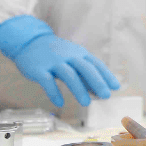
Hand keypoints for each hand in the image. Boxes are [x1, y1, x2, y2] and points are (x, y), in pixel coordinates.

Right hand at [0, 15, 119, 106]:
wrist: (30, 41)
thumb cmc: (56, 54)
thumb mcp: (72, 60)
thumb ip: (84, 75)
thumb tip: (99, 91)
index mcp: (79, 53)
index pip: (96, 64)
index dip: (106, 75)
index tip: (116, 87)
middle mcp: (68, 56)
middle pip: (85, 68)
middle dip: (97, 82)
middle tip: (106, 96)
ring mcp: (53, 62)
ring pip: (69, 75)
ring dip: (78, 89)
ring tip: (86, 103)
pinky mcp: (38, 69)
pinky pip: (47, 81)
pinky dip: (54, 92)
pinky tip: (60, 103)